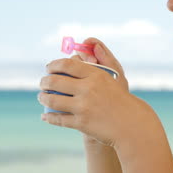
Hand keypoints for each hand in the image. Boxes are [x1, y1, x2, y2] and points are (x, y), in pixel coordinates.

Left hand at [38, 38, 156, 147]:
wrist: (131, 124)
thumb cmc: (120, 98)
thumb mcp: (113, 77)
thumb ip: (98, 61)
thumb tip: (82, 48)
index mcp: (95, 75)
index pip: (67, 65)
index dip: (53, 65)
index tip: (49, 68)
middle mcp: (88, 89)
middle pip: (55, 82)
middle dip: (44, 82)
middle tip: (42, 83)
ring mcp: (83, 107)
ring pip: (53, 101)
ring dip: (43, 98)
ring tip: (42, 97)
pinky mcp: (81, 123)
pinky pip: (59, 119)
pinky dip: (49, 117)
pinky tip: (45, 116)